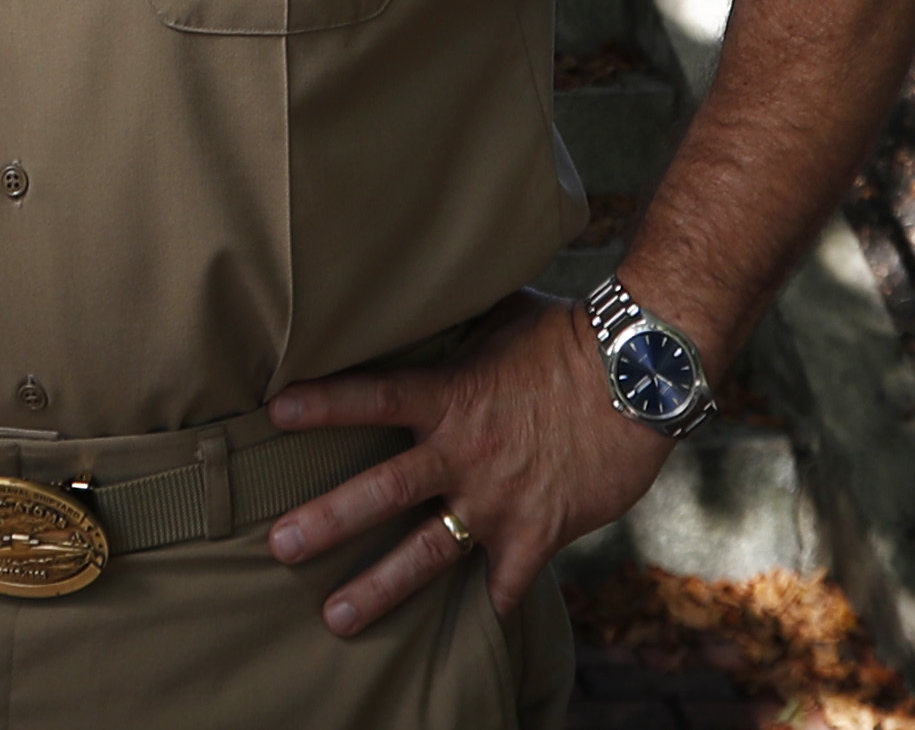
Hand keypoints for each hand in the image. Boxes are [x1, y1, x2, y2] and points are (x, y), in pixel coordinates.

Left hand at [263, 291, 669, 634]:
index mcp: (452, 394)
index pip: (373, 396)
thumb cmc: (574, 333)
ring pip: (428, 552)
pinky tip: (485, 622)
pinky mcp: (540, 531)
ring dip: (380, 588)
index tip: (272, 413)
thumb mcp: (504, 316)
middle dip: (326, 521)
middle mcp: (466, 452)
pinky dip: (498, 603)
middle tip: (277, 546)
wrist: (642, 373)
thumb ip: (458, 325)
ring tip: (336, 618)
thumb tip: (421, 291)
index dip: (323, 405)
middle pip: (382, 491)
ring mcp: (500, 499)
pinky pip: (509, 581)